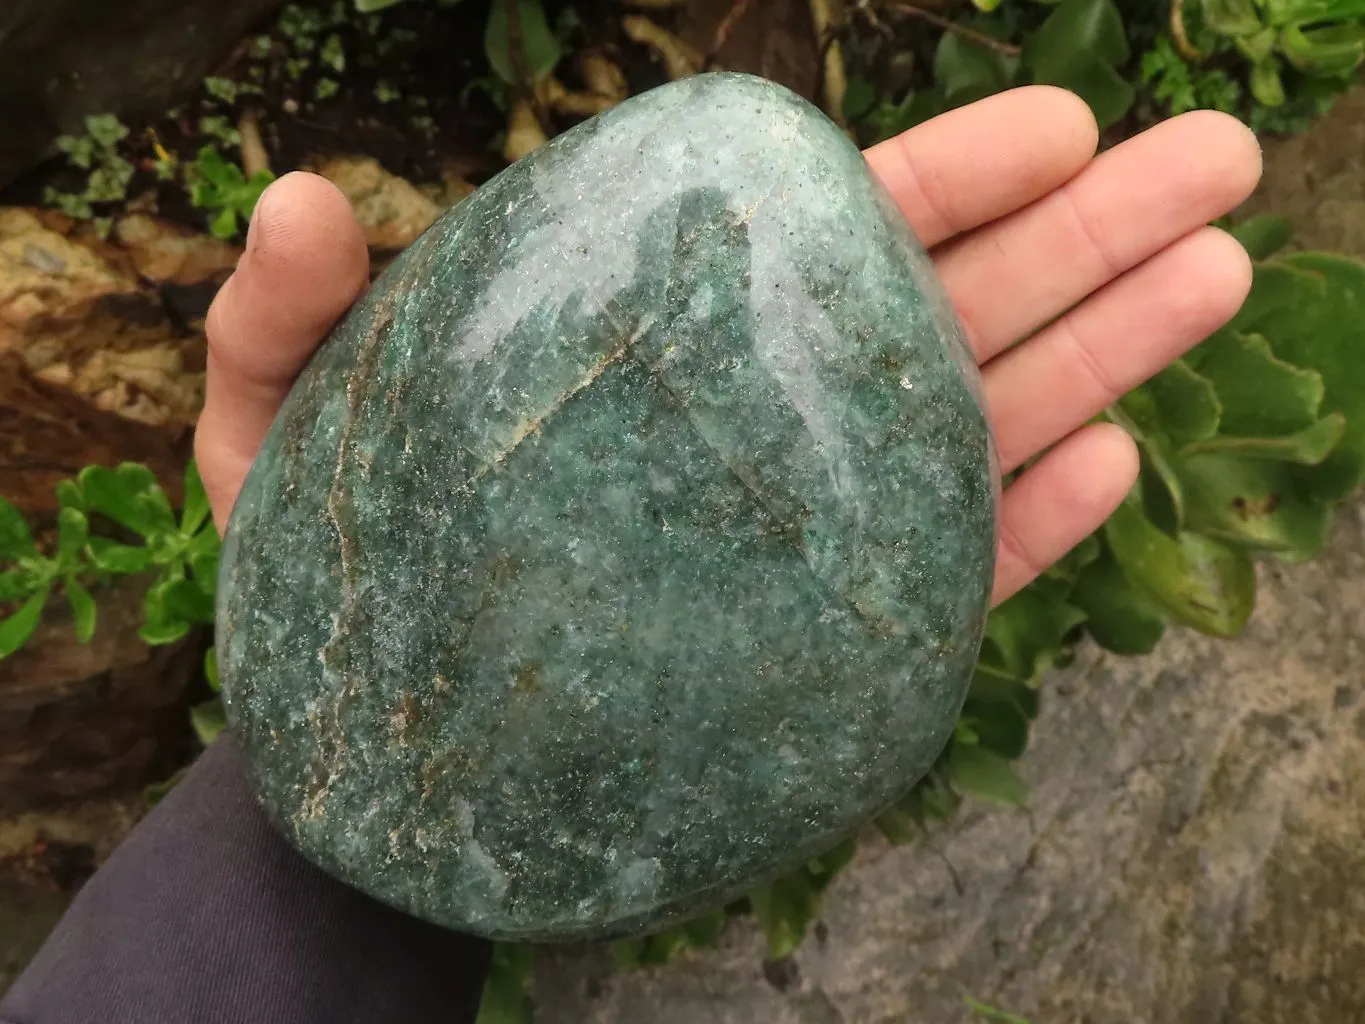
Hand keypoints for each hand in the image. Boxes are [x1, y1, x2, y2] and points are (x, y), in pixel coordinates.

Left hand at [195, 85, 1260, 605]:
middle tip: (1217, 163)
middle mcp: (750, 414)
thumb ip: (288, 310)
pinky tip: (1112, 461)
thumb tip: (302, 194)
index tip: (1058, 122)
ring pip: (971, 421)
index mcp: (661, 330)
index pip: (820, 232)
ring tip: (1212, 277)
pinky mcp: (816, 636)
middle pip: (939, 306)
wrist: (369, 741)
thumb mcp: (279, 419)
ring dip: (1100, 352)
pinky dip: (1029, 522)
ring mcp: (795, 523)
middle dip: (1086, 234)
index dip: (946, 173)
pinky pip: (941, 573)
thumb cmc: (326, 563)